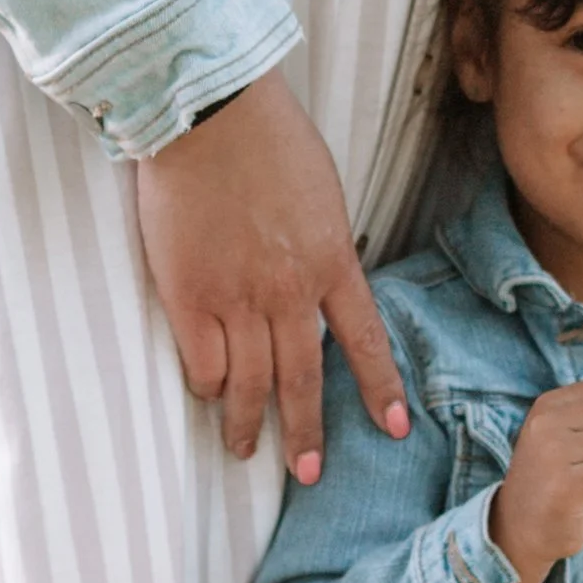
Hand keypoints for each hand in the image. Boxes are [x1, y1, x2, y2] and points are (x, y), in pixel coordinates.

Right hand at [134, 72, 408, 477]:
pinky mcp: (188, 294)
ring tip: (241, 450)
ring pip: (248, 384)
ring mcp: (237, 298)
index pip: (364, 341)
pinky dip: (205, 385)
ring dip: (246, 424)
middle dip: (305, 433)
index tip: (394, 428)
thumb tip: (322, 278)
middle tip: (306, 473)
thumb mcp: (320, 193)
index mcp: (331, 262)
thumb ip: (323, 244)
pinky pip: (201, 362)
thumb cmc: (264, 136)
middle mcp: (289, 292)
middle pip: (302, 380)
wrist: (205, 110)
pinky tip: (205, 395)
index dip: (379, 388)